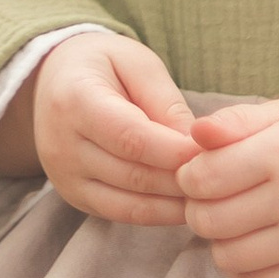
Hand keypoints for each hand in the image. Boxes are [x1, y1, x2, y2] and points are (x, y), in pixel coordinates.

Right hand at [0, 30, 196, 226]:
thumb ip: (166, 101)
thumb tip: (197, 145)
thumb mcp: (136, 62)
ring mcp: (64, 177)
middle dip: (183, 180)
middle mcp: (62, 145)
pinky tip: (186, 205)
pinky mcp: (74, 197)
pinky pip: (121, 215)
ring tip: (212, 194)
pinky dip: (158, 214)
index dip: (175, 151)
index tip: (214, 153)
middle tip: (226, 178)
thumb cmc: (103, 64)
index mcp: (74, 100)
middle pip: (133, 175)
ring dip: (175, 204)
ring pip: (130, 204)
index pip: (131, 138)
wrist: (52, 81)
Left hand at [176, 100, 278, 277]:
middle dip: (199, 210)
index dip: (189, 177)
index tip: (200, 174)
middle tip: (212, 200)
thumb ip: (236, 119)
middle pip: (209, 221)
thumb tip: (194, 134)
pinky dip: (241, 269)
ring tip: (234, 222)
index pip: (202, 179)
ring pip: (227, 257)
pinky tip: (253, 245)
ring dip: (219, 241)